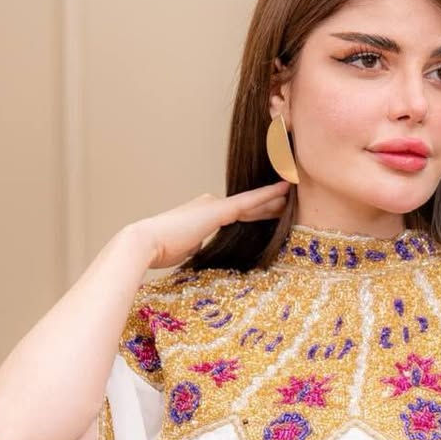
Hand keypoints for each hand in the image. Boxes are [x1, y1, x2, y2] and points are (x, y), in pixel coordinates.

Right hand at [135, 181, 290, 268]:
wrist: (145, 243)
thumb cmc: (160, 250)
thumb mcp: (186, 249)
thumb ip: (198, 245)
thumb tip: (201, 247)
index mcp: (204, 214)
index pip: (237, 213)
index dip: (257, 212)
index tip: (274, 211)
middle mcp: (211, 205)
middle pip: (248, 205)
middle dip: (270, 203)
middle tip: (292, 199)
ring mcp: (214, 205)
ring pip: (252, 202)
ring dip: (274, 197)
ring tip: (295, 190)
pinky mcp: (218, 210)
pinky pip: (249, 202)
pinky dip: (267, 195)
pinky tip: (284, 189)